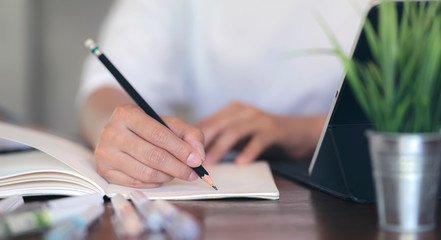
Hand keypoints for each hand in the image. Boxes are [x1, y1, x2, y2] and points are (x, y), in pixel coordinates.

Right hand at [94, 104, 205, 187]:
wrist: (117, 131)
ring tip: (176, 172)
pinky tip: (161, 176)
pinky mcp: (104, 170)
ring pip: (146, 173)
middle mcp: (112, 132)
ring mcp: (105, 152)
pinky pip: (136, 183)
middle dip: (178, 167)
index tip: (197, 160)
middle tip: (193, 173)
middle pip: (153, 156)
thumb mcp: (169, 123)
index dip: (181, 150)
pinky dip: (154, 183)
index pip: (159, 135)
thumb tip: (199, 155)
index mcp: (127, 114)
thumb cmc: (147, 127)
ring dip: (167, 176)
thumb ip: (190, 134)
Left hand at [197, 102, 325, 164]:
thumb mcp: (240, 134)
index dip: (195, 137)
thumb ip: (221, 138)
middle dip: (204, 142)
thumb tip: (194, 152)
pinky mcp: (274, 128)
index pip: (208, 121)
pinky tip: (240, 163)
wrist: (297, 131)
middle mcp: (244, 110)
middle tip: (193, 159)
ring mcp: (259, 118)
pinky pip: (258, 139)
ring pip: (235, 131)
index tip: (183, 153)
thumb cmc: (262, 134)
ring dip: (220, 147)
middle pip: (219, 125)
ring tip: (210, 163)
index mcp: (232, 110)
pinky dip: (248, 151)